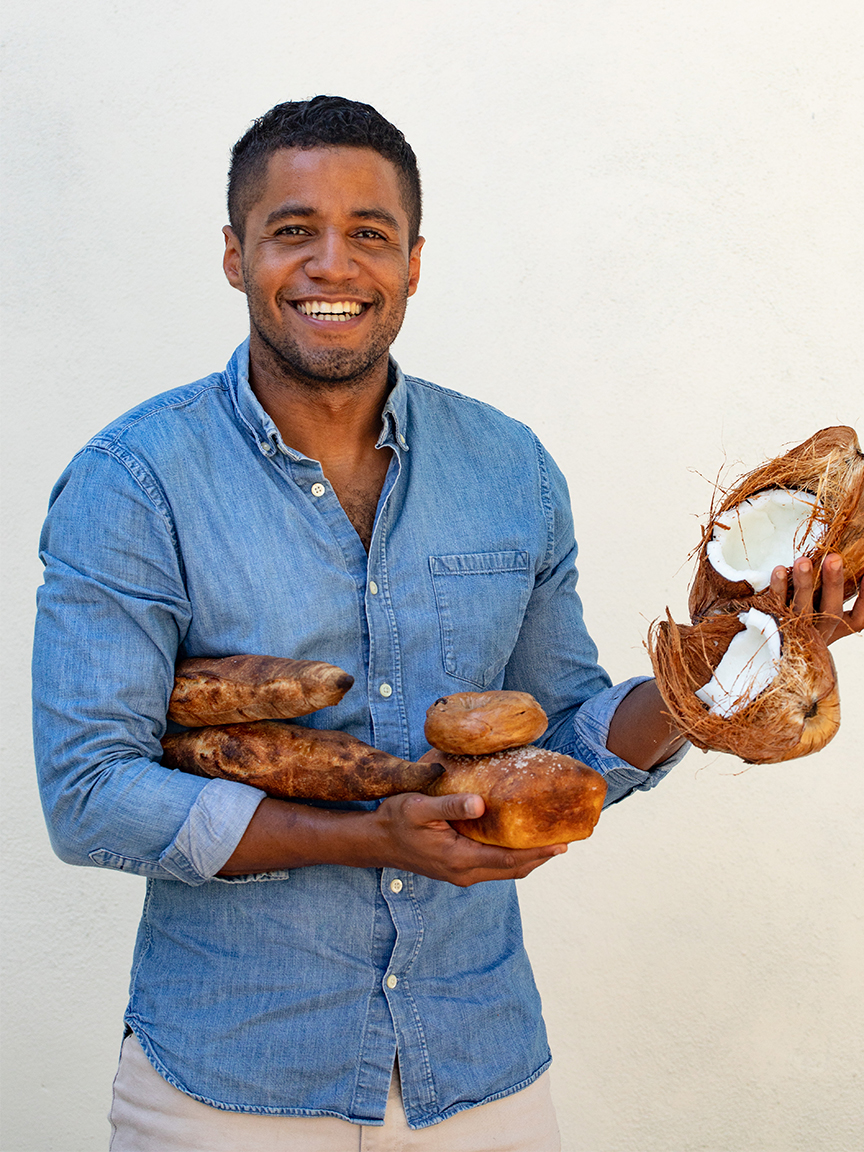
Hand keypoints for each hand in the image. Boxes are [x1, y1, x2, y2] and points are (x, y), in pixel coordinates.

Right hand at [369, 791, 566, 886]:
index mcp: (460, 860)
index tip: (563, 843)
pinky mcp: (458, 868)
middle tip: (568, 839)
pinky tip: (520, 840)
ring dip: (529, 857)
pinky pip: (494, 865)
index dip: (539, 852)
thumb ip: (451, 806)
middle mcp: (465, 872)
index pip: (510, 860)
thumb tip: (482, 803)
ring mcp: (462, 873)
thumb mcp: (420, 808)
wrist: (375, 841)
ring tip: (551, 840)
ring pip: (505, 870)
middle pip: (514, 869)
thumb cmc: (396, 820)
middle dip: (541, 856)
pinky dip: (512, 856)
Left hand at [770, 553, 863, 644]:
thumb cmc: (800, 620)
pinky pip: (775, 605)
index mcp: (834, 626)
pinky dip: (777, 588)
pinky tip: (779, 570)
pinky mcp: (772, 623)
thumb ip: (830, 593)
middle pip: (830, 610)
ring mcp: (795, 629)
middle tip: (834, 558)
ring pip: (801, 607)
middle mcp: (818, 630)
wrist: (767, 648)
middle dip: (833, 583)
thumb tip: (843, 566)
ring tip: (803, 561)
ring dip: (803, 582)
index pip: (857, 620)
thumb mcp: (822, 612)